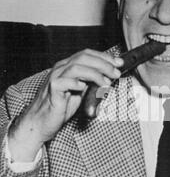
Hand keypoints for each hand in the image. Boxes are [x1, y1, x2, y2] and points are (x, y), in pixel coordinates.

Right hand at [8, 49, 122, 161]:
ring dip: (95, 73)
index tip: (119, 63)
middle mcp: (61, 68)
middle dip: (103, 63)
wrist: (42, 122)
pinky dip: (77, 83)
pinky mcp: (52, 89)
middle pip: (84, 57)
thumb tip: (110, 76)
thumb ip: (91, 82)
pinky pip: (65, 81)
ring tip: (106, 83)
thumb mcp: (81, 92)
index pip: (87, 54)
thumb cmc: (61, 107)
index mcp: (68, 66)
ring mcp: (55, 77)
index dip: (104, 57)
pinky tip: (85, 88)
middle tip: (116, 72)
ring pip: (76, 67)